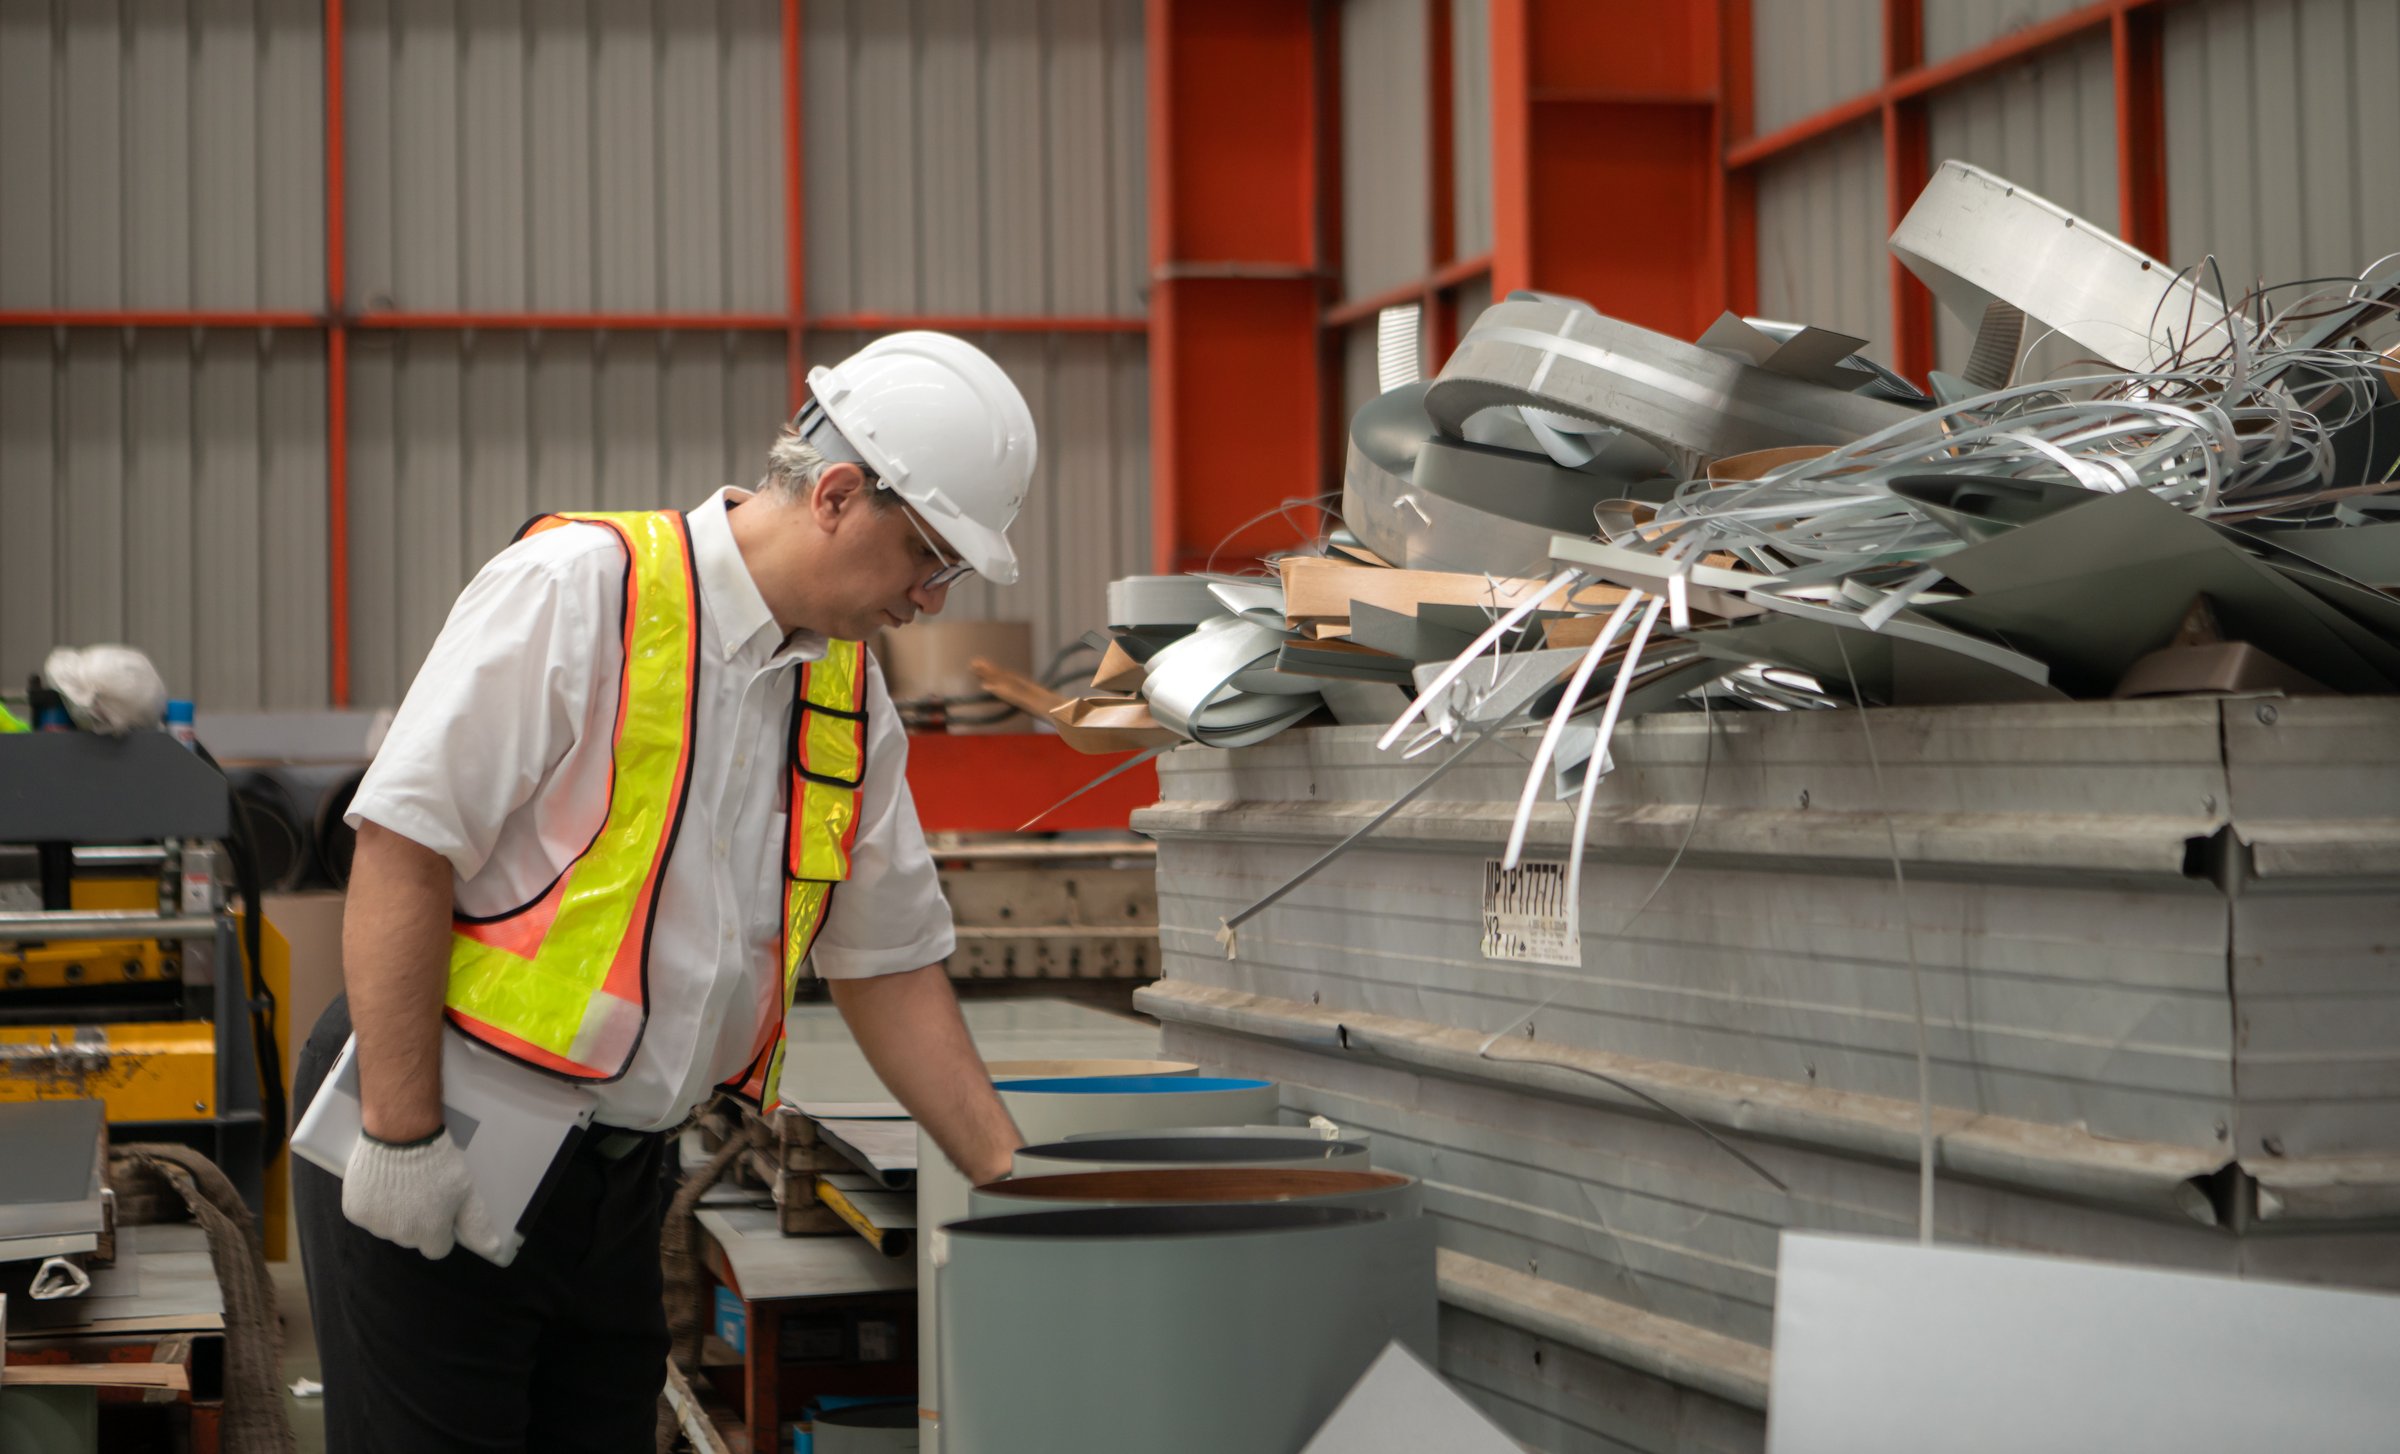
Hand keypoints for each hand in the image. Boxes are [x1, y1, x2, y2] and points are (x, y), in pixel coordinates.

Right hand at [342, 1127, 508, 1261]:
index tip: (441, 1208)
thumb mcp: (467, 1191)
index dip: (442, 1229)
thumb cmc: (437, 1162)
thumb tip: (492, 1251)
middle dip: (418, 1220)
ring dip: (394, 1213)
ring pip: (388, 1227)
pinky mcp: (354, 1211)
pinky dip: (373, 1203)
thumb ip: (477, 1225)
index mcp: (429, 1234)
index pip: (437, 1247)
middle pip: (413, 1237)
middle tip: (422, 1190)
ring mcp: (375, 1224)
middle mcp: (401, 1236)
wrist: (400, 1134)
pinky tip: (382, 1184)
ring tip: (402, 1184)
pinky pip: (367, 1215)